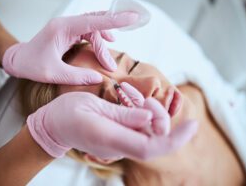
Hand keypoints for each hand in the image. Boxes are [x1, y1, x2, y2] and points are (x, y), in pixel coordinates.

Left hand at [2, 11, 138, 84]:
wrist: (18, 59)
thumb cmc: (31, 65)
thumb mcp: (53, 74)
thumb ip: (77, 76)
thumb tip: (98, 78)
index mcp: (62, 29)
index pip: (92, 21)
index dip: (113, 20)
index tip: (130, 17)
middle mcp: (66, 24)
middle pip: (95, 22)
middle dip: (114, 24)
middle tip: (134, 24)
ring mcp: (67, 27)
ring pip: (93, 28)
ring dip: (103, 43)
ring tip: (109, 62)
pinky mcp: (68, 33)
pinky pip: (88, 31)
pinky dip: (99, 38)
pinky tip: (108, 41)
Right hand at [27, 92, 197, 159]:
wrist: (52, 125)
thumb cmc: (66, 112)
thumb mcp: (93, 105)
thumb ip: (123, 115)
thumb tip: (150, 118)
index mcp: (110, 138)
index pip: (150, 147)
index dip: (175, 139)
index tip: (193, 125)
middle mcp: (117, 146)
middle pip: (153, 139)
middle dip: (160, 117)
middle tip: (146, 99)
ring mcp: (118, 145)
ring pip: (148, 134)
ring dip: (151, 115)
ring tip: (134, 98)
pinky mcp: (118, 140)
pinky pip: (139, 131)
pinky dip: (143, 117)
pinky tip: (134, 104)